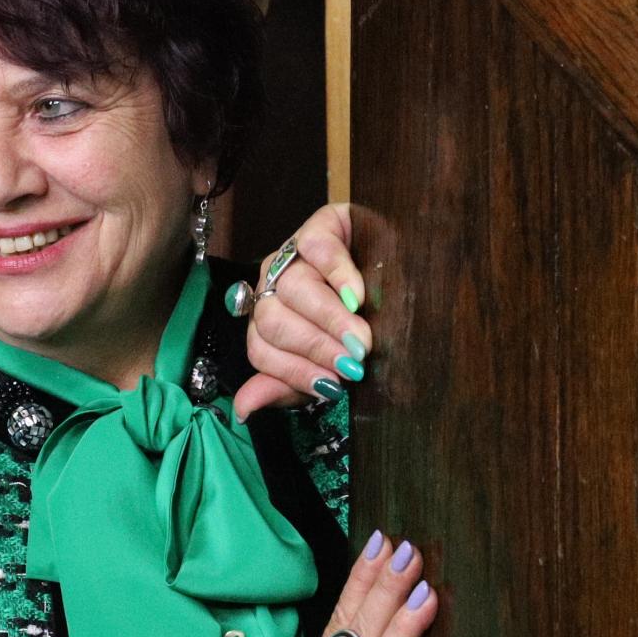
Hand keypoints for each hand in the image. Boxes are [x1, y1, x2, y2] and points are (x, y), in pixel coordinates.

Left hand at [232, 202, 384, 420]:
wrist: (394, 265)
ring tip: (360, 338)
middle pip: (274, 321)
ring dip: (329, 318)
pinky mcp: (317, 225)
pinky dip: (336, 273)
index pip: (261, 350)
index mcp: (267, 322)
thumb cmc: (357, 323)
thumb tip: (243, 411)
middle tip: (354, 362)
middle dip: (315, 346)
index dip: (295, 371)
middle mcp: (271, 287)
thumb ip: (285, 385)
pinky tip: (357, 294)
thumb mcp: (323, 360)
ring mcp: (291, 254)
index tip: (334, 387)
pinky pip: (315, 247)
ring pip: (293, 287)